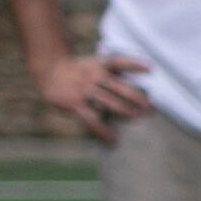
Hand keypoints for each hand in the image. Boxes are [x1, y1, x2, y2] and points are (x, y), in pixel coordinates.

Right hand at [33, 50, 151, 140]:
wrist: (49, 71)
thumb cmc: (79, 70)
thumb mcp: (95, 63)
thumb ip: (114, 71)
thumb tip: (142, 80)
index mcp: (100, 65)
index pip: (118, 62)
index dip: (134, 65)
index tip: (151, 69)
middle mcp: (93, 76)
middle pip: (118, 87)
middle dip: (135, 97)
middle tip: (149, 107)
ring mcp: (84, 90)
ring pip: (108, 102)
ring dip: (125, 111)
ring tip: (138, 118)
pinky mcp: (75, 104)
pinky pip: (92, 119)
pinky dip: (103, 130)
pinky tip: (113, 139)